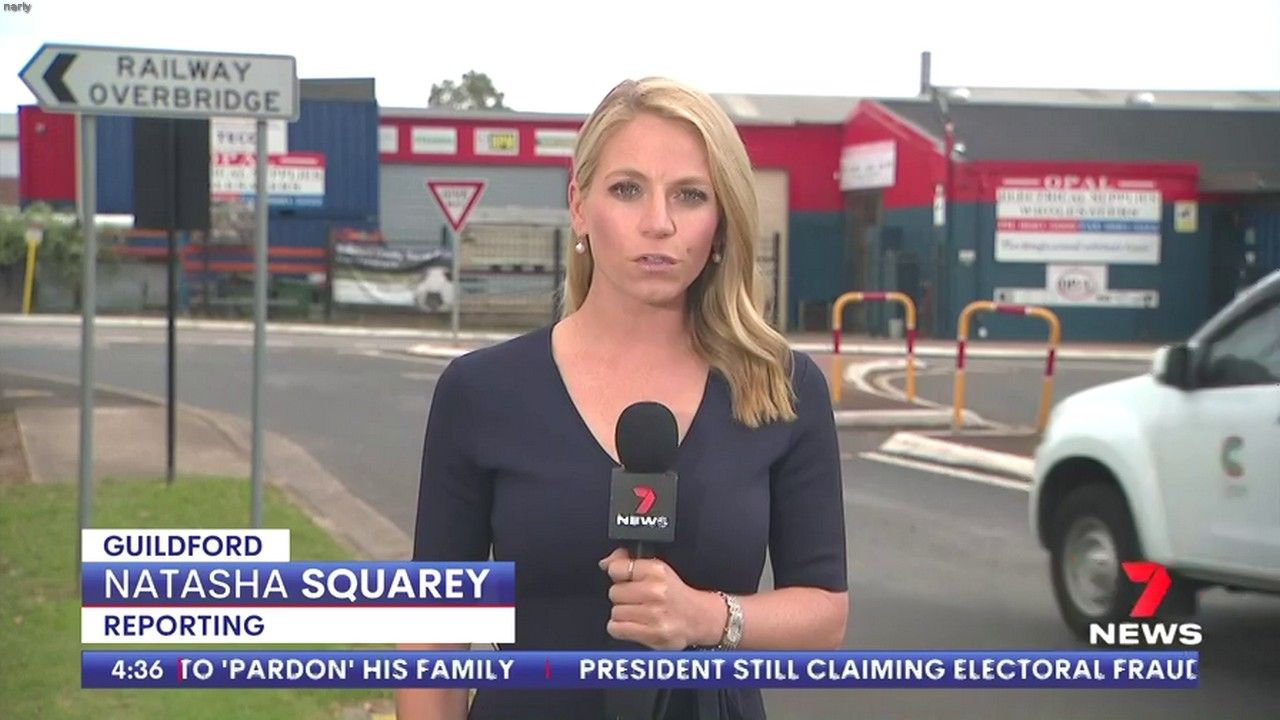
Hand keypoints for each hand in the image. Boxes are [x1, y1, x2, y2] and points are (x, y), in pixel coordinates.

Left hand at [598, 547, 721, 650]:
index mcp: (656, 570)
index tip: (626, 580)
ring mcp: (654, 614)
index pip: (617, 569)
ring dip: (623, 614)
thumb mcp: (656, 570)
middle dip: (622, 597)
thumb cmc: (674, 594)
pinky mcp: (652, 634)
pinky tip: (634, 625)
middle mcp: (655, 591)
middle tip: (636, 600)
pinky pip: (616, 629)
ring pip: (615, 612)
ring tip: (638, 613)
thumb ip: (628, 562)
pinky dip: (621, 628)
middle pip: (614, 592)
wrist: (699, 618)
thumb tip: (605, 563)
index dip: (618, 575)